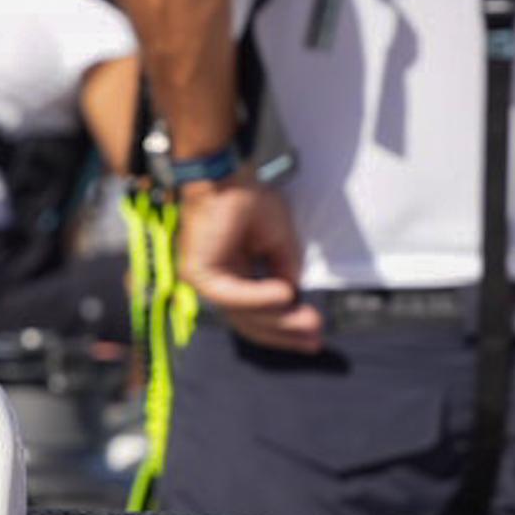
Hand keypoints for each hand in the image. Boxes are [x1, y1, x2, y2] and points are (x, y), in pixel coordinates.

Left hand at [177, 174, 322, 352]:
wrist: (224, 174)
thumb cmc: (247, 199)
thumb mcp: (278, 241)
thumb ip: (284, 270)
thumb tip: (294, 296)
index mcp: (231, 276)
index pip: (257, 314)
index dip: (286, 327)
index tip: (315, 335)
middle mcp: (216, 283)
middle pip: (251, 322)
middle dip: (286, 332)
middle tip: (315, 340)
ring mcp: (204, 281)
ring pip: (244, 314)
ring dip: (279, 319)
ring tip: (309, 320)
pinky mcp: (199, 273)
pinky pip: (233, 295)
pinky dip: (260, 297)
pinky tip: (285, 296)